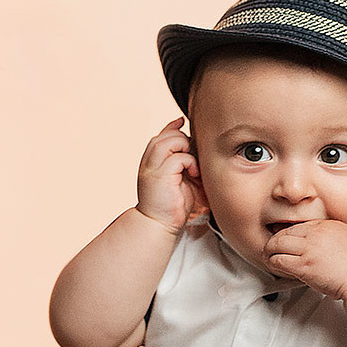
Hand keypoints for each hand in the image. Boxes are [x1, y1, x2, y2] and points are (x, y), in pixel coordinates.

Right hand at [136, 117, 205, 232]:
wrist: (160, 224)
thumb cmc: (173, 204)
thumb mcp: (181, 178)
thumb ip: (185, 162)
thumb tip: (197, 148)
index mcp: (152, 161)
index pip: (161, 135)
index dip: (172, 126)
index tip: (183, 122)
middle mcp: (149, 162)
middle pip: (165, 135)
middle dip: (183, 138)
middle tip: (193, 156)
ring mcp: (152, 168)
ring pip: (170, 141)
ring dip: (185, 148)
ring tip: (192, 164)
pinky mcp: (160, 176)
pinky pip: (178, 157)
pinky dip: (189, 162)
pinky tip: (193, 174)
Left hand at [265, 219, 346, 296]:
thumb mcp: (345, 236)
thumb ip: (329, 233)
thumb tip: (317, 236)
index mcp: (325, 225)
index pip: (296, 225)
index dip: (285, 232)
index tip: (282, 238)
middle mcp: (315, 235)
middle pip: (284, 233)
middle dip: (274, 241)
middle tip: (270, 247)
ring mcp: (309, 250)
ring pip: (278, 245)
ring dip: (269, 251)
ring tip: (268, 256)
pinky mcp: (304, 266)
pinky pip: (280, 261)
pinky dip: (273, 262)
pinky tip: (273, 264)